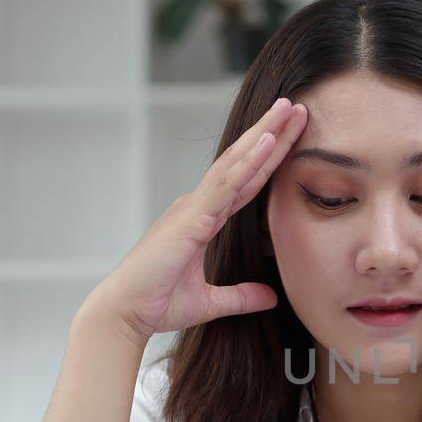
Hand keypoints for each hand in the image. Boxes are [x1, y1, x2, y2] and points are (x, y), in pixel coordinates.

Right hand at [87, 97, 308, 343]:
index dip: (270, 158)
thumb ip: (241, 296)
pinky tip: (267, 142)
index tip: (292, 134)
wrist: (125, 314)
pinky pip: (225, 186)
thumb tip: (271, 297)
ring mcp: (193, 209)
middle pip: (243, 163)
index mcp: (204, 219)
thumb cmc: (156, 303)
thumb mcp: (211, 302)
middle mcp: (198, 206)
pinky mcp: (190, 220)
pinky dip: (247, 163)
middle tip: (296, 106)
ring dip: (264, 136)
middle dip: (271, 134)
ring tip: (287, 110)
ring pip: (235, 165)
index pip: (246, 182)